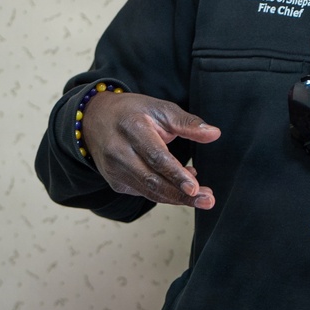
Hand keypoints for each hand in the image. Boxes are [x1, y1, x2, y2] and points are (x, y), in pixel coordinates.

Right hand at [81, 91, 219, 208]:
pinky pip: (144, 191)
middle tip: (207, 200)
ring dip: (177, 198)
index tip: (195, 187)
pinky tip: (182, 188)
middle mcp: (119, 152)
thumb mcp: (160, 109)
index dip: (175, 174)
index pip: (155, 156)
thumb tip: (214, 134)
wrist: (95, 119)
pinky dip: (165, 193)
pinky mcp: (116, 182)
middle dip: (181, 194)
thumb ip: (187, 123)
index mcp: (131, 128)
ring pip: (149, 191)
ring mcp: (114, 170)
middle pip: (152, 180)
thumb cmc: (132, 112)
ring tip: (203, 199)